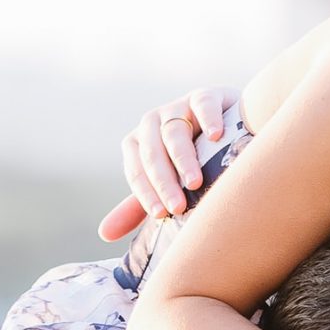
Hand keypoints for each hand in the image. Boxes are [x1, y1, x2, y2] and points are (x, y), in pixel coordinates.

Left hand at [97, 86, 239, 239]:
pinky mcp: (204, 95)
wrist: (225, 125)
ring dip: (183, 159)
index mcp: (138, 145)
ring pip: (174, 132)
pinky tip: (217, 136)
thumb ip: (137, 207)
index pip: (136, 172)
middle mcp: (152, 124)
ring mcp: (177, 107)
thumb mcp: (163, 183)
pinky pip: (202, 104)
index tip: (162, 215)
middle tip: (178, 206)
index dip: (146, 194)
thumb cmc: (190, 161)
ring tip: (194, 182)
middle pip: (153, 154)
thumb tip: (104, 234)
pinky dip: (208, 119)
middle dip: (164, 182)